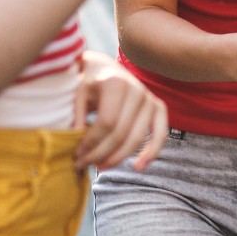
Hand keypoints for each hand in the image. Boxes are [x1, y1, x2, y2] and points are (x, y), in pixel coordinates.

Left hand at [72, 52, 167, 171]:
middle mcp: (137, 90)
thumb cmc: (88, 81)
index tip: (76, 154)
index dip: (91, 142)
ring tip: (99, 167)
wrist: (103, 67)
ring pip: (136, 138)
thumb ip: (76, 113)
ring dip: (118, 158)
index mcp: (116, 83)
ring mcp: (149, 99)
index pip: (106, 123)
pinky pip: (160, 133)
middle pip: (120, 133)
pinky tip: (139, 167)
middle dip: (100, 154)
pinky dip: (152, 152)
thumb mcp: (77, 92)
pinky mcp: (158, 107)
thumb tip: (76, 138)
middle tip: (82, 165)